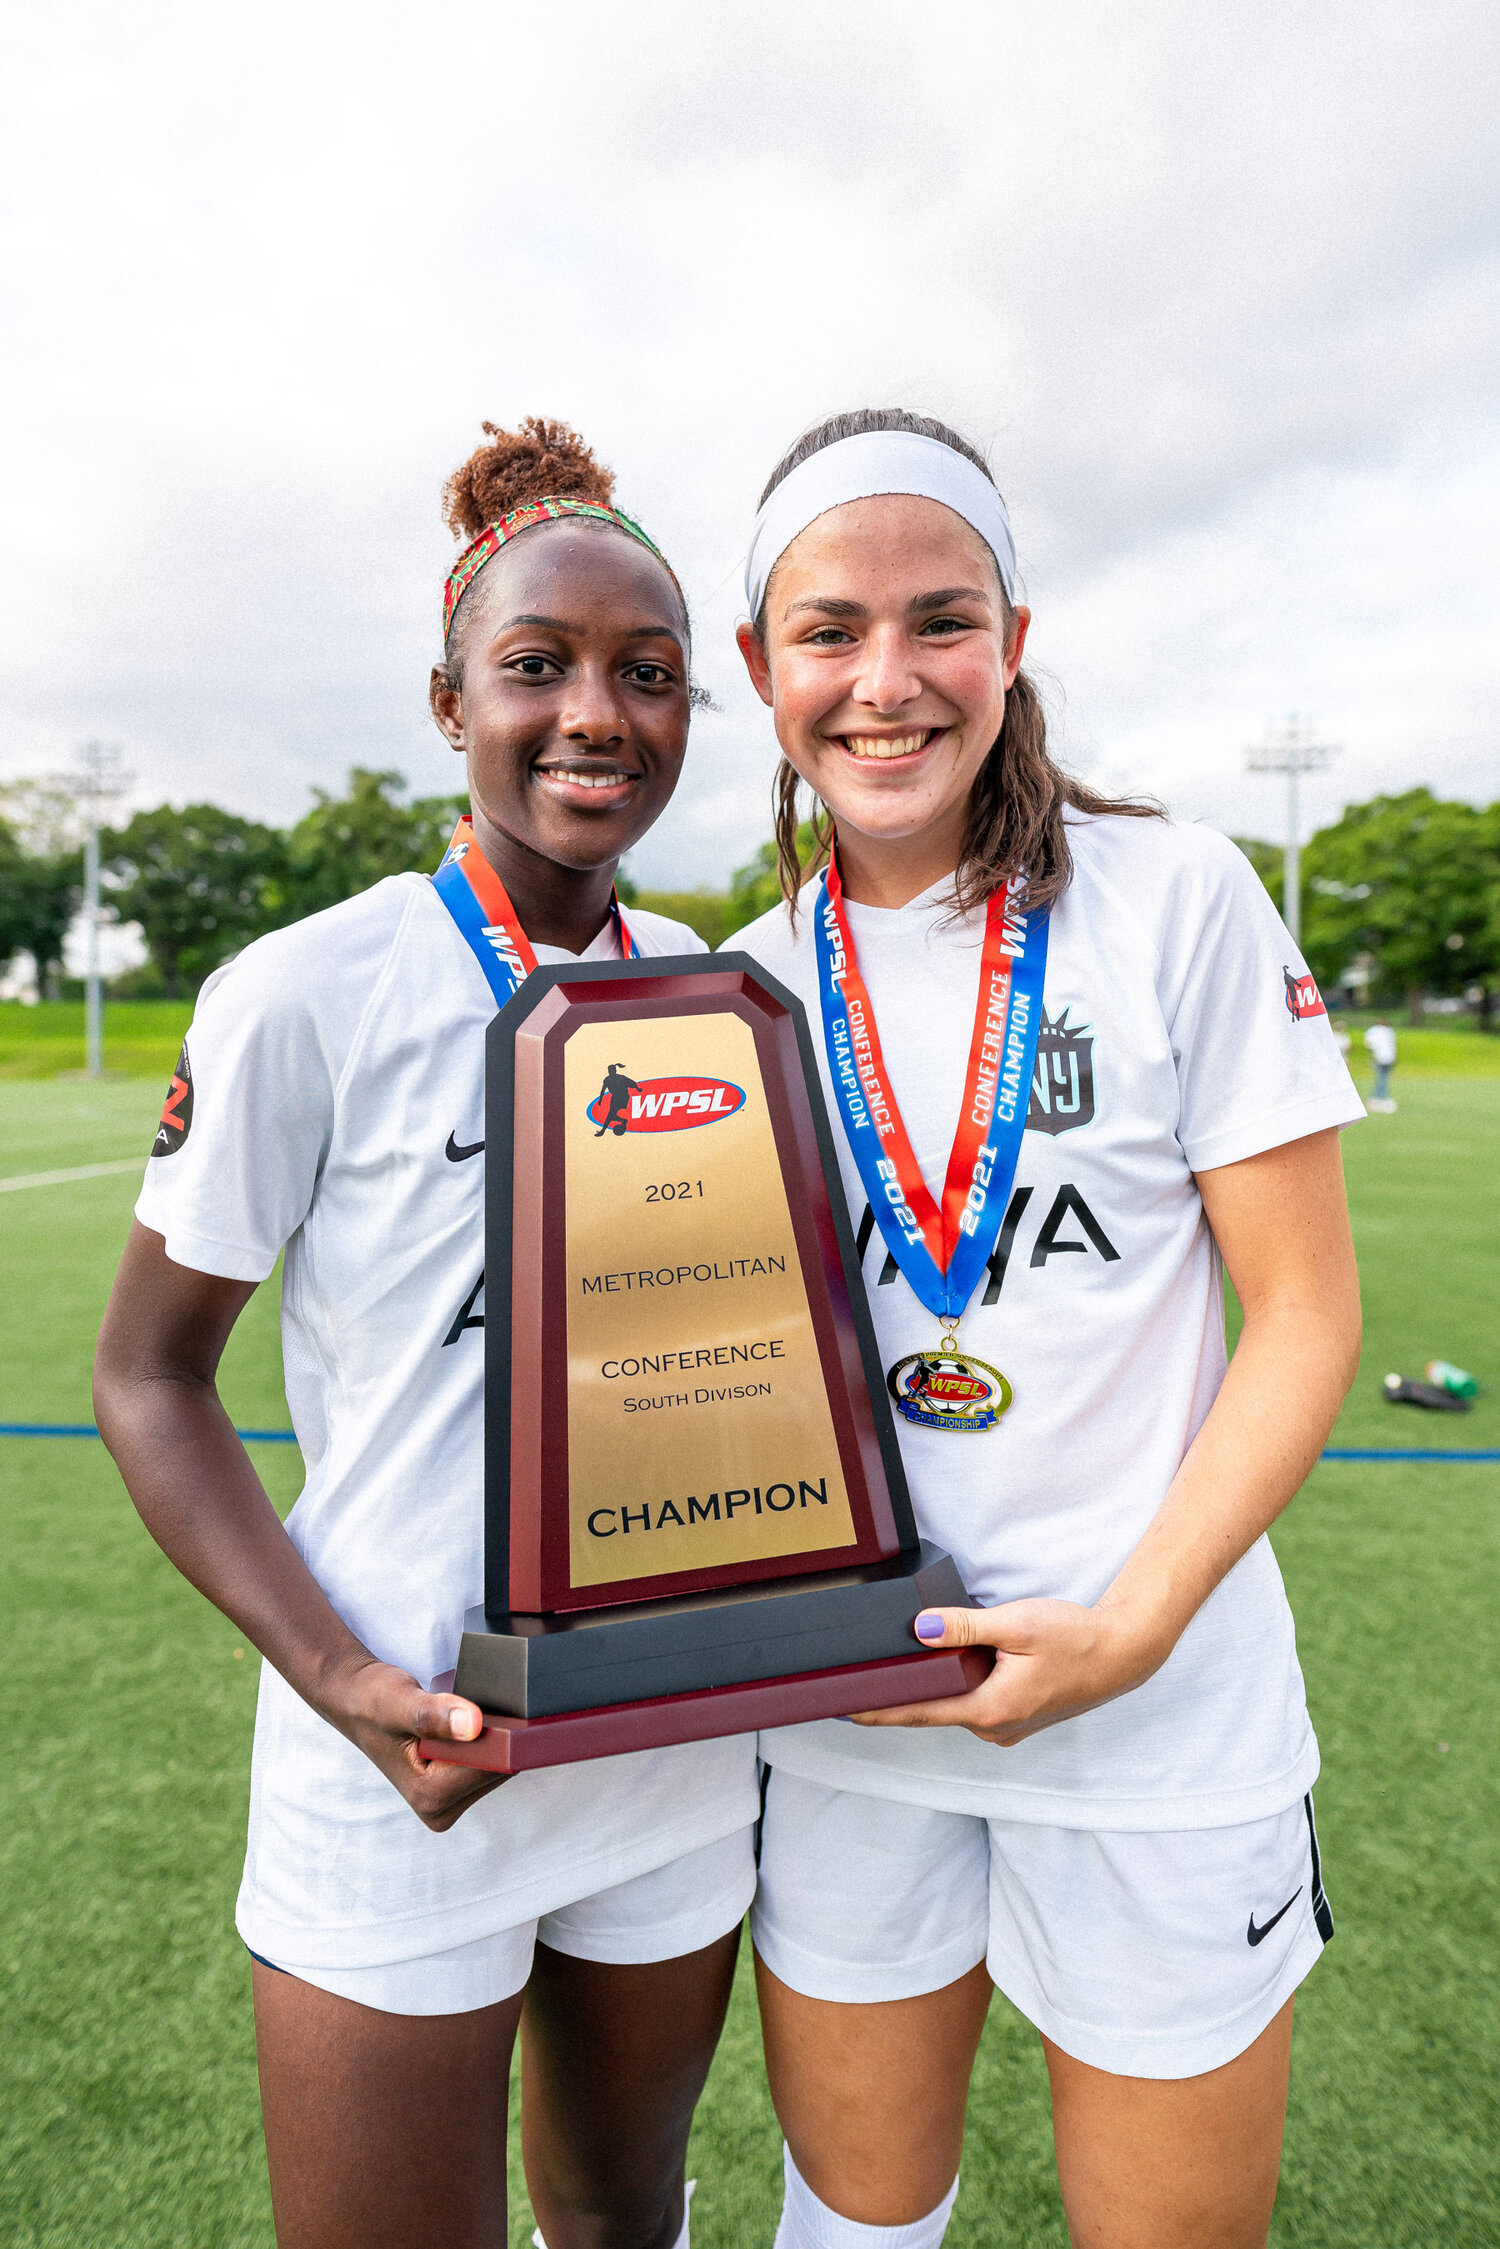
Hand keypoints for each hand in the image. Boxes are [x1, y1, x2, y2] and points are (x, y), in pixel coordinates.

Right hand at [321, 1652, 508, 1830]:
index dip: (498, 1732)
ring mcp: (448, 1802)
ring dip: (488, 1735)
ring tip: (457, 1716)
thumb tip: (472, 1725)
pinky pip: (489, 1762)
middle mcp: (439, 1809)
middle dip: (492, 1734)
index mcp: (428, 1797)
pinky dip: (484, 1739)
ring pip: (497, 1763)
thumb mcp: (399, 1702)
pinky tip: (461, 1725)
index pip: (490, 1766)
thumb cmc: (372, 1700)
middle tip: (462, 1707)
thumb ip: (433, 1715)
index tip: (483, 1706)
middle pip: (498, 1768)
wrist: (356, 1700)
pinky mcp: (454, 1789)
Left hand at [853, 1598, 1165, 1746]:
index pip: (919, 1713)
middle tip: (864, 1669)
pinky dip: (960, 1684)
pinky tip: (953, 1661)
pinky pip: (974, 1701)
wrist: (1121, 1654)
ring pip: (955, 1703)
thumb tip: (921, 1631)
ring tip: (907, 1658)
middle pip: (934, 1708)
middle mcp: (994, 1727)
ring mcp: (1006, 1727)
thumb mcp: (1017, 1624)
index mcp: (990, 1710)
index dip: (878, 1711)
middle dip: (904, 1689)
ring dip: (937, 1683)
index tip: (842, 1708)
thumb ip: (965, 1628)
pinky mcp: (1015, 1717)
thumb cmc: (1074, 1638)